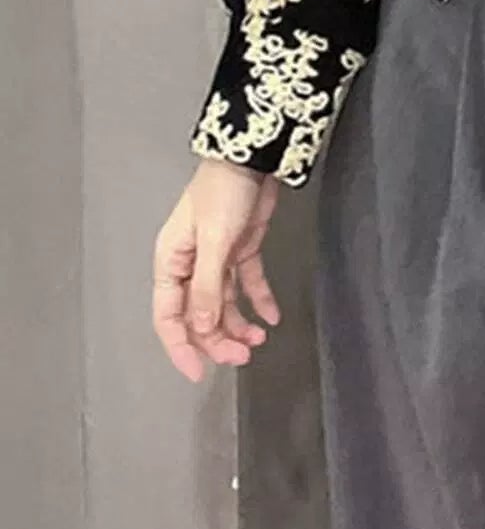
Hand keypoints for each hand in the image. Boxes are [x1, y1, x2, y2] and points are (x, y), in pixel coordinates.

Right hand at [152, 159, 282, 380]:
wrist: (252, 155)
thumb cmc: (224, 192)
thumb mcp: (214, 240)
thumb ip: (208, 286)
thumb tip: (202, 328)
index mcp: (172, 262)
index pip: (169, 316)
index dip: (181, 347)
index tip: (199, 373)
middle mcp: (191, 265)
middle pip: (199, 315)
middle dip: (217, 339)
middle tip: (243, 356)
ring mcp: (217, 258)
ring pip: (224, 304)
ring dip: (238, 324)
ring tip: (259, 340)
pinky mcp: (242, 248)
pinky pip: (248, 283)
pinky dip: (259, 300)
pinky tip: (272, 317)